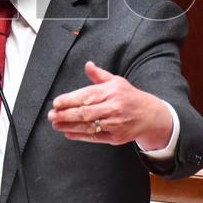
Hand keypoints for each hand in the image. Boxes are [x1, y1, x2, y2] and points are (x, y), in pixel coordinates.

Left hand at [48, 61, 172, 148]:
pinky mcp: (116, 137)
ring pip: (88, 126)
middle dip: (66, 114)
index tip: (56, 103)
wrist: (150, 115)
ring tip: (55, 124)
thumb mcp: (116, 82)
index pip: (87, 95)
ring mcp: (115, 124)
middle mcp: (114, 107)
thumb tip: (88, 65)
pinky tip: (68, 132)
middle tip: (51, 115)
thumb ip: (99, 75)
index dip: (70, 100)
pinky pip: (94, 137)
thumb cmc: (129, 97)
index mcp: (112, 92)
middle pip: (85, 112)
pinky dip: (79, 136)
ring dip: (69, 126)